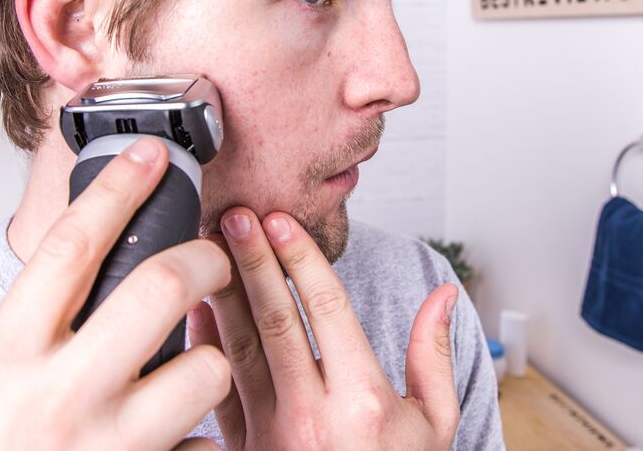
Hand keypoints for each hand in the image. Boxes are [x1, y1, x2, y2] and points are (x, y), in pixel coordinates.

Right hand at [0, 138, 231, 449]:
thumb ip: (44, 322)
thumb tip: (103, 253)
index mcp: (9, 354)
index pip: (71, 248)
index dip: (117, 190)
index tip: (149, 155)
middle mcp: (60, 394)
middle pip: (158, 288)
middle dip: (202, 259)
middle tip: (210, 259)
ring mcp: (109, 445)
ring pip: (205, 368)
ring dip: (211, 360)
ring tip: (190, 370)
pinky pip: (208, 443)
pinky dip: (204, 434)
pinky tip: (179, 437)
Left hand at [189, 208, 459, 449]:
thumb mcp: (434, 426)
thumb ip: (433, 357)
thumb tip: (444, 295)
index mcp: (362, 402)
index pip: (328, 311)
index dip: (301, 260)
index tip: (281, 220)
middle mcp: (311, 417)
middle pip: (276, 321)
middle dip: (252, 261)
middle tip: (235, 214)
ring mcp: (270, 437)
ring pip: (237, 349)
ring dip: (222, 292)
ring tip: (208, 245)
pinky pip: (216, 389)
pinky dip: (203, 346)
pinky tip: (198, 307)